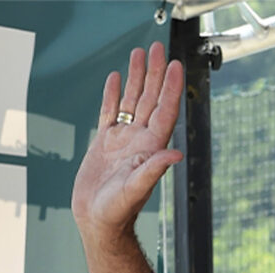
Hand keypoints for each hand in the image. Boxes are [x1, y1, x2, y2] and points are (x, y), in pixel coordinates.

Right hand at [71, 41, 185, 246]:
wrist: (98, 221)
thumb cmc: (118, 211)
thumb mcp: (136, 189)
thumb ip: (154, 169)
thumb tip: (176, 153)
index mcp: (150, 147)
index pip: (164, 110)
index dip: (170, 88)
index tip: (175, 65)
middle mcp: (140, 140)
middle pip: (150, 99)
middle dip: (154, 73)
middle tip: (157, 48)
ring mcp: (123, 140)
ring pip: (132, 101)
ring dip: (136, 78)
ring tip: (139, 54)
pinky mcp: (105, 144)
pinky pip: (110, 112)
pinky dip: (113, 95)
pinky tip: (116, 79)